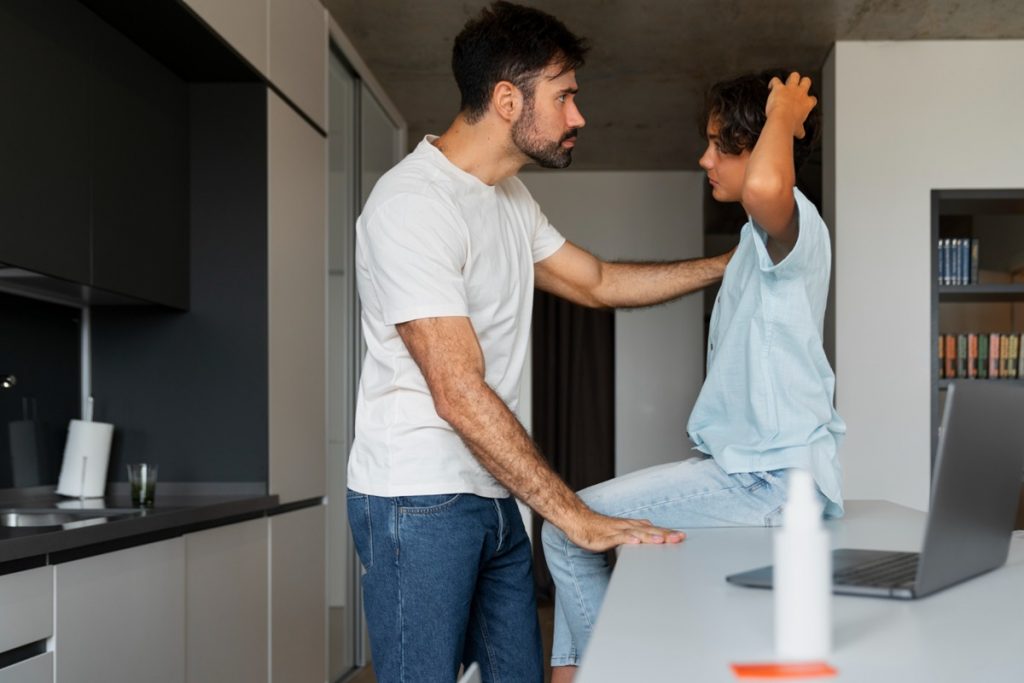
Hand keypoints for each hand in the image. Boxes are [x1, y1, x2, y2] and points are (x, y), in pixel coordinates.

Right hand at [567, 511, 685, 551]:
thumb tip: (649, 532)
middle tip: (679, 538)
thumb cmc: (598, 527)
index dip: (667, 533)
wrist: (578, 519)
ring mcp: (616, 530)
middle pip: (648, 530)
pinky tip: (635, 542)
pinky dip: (627, 539)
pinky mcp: (605, 536)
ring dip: (649, 536)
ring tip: (661, 540)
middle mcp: (626, 526)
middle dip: (664, 534)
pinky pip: (617, 538)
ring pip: (635, 533)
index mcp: (631, 526)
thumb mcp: (620, 531)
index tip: (682, 536)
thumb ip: (634, 532)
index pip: (653, 529)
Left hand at [766, 72, 816, 139]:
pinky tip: (771, 86)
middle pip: (807, 81)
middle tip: (797, 88)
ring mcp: (790, 89)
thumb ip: (800, 130)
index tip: (804, 103)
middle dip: (803, 83)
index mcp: (807, 103)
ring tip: (787, 82)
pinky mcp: (779, 88)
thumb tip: (801, 135)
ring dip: (791, 78)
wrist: (781, 121)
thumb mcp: (798, 130)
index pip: (812, 99)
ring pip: (795, 75)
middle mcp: (801, 93)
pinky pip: (776, 80)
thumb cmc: (790, 126)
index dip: (808, 100)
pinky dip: (773, 82)